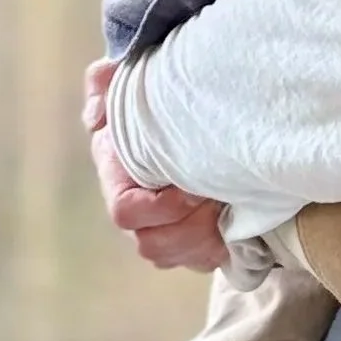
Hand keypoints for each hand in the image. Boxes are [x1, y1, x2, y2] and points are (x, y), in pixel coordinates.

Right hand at [81, 59, 231, 270]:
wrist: (182, 114)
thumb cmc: (150, 98)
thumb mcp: (124, 78)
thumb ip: (102, 84)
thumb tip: (97, 114)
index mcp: (117, 178)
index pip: (125, 211)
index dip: (159, 207)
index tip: (193, 187)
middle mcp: (138, 213)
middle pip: (152, 245)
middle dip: (190, 227)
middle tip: (220, 197)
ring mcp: (166, 231)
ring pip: (181, 258)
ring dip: (210, 238)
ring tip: (233, 206)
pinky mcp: (194, 241)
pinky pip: (207, 262)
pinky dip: (227, 248)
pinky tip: (243, 220)